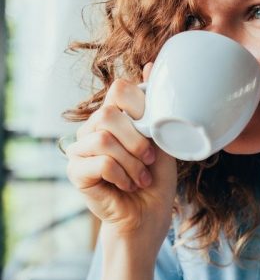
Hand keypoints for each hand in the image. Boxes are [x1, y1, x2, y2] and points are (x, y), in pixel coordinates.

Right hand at [65, 63, 177, 245]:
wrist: (149, 214)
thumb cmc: (157, 177)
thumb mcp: (163, 137)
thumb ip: (154, 106)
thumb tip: (149, 65)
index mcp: (114, 116)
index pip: (119, 89)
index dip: (140, 106)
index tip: (153, 131)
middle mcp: (93, 128)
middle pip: (109, 113)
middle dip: (138, 140)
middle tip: (150, 160)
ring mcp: (80, 148)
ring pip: (104, 138)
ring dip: (132, 162)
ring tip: (141, 177)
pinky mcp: (76, 171)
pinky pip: (99, 161)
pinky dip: (122, 174)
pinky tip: (128, 185)